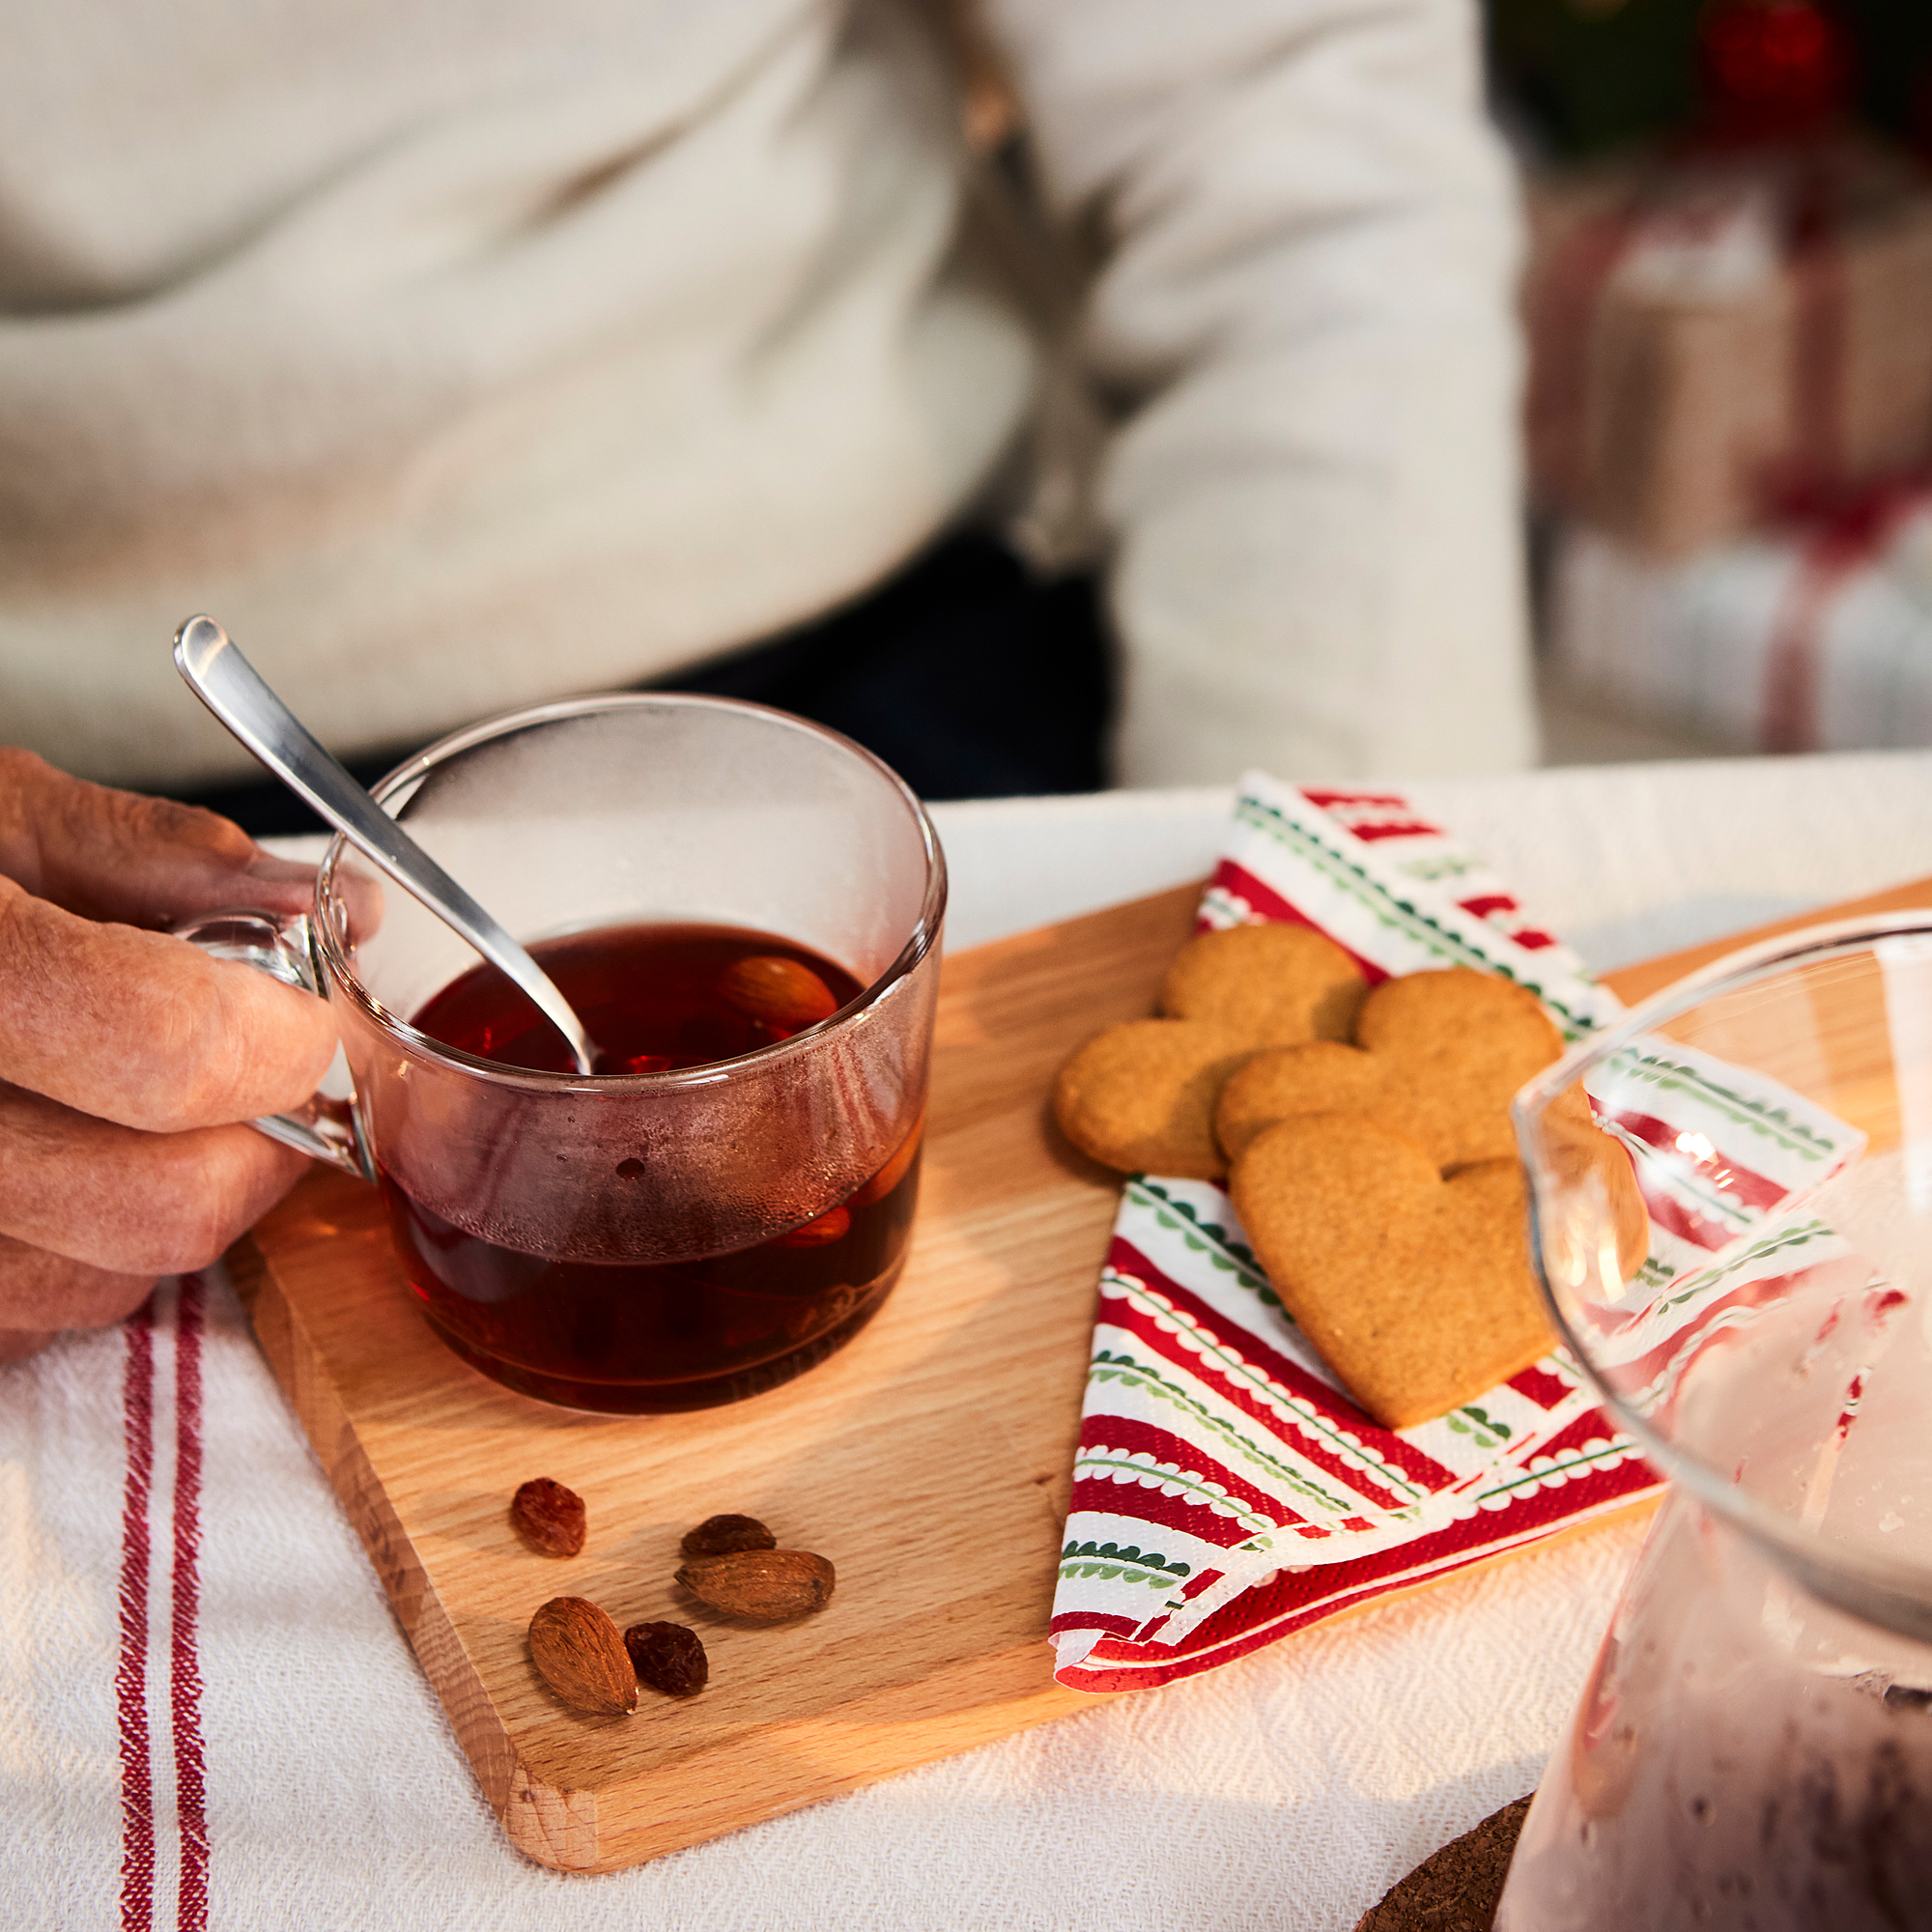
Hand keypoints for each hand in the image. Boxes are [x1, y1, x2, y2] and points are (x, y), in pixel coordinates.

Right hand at [0, 750, 338, 1361]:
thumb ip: (156, 857)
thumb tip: (320, 908)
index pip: (167, 1047)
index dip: (282, 1035)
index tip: (307, 1008)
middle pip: (171, 1200)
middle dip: (261, 1133)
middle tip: (261, 1068)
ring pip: (120, 1279)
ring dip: (179, 1195)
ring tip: (135, 1101)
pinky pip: (44, 1319)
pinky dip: (90, 1250)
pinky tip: (53, 1152)